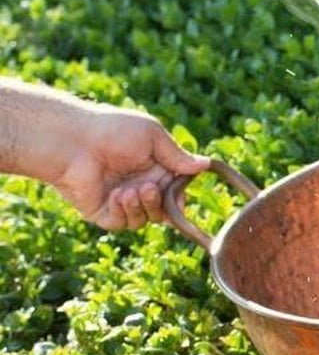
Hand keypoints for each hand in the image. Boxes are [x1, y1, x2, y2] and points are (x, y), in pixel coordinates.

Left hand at [54, 107, 209, 230]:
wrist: (74, 142)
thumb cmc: (113, 131)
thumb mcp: (153, 137)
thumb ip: (178, 156)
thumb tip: (206, 164)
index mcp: (155, 169)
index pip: (176, 193)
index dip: (179, 198)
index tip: (179, 196)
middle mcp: (140, 187)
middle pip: (164, 210)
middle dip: (159, 203)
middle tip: (148, 188)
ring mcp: (122, 202)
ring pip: (146, 219)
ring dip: (141, 207)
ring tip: (128, 191)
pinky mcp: (104, 213)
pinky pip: (123, 223)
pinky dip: (123, 211)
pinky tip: (115, 195)